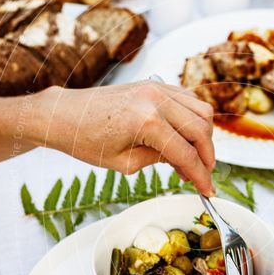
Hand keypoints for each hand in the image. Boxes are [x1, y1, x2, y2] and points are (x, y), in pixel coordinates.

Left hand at [34, 82, 215, 195]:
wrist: (65, 114)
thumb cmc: (87, 140)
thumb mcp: (125, 162)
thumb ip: (160, 161)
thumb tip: (187, 164)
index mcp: (146, 121)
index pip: (186, 153)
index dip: (200, 175)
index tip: (208, 190)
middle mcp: (156, 99)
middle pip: (201, 129)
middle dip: (207, 156)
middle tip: (202, 175)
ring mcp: (156, 87)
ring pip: (201, 110)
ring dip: (204, 136)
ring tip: (192, 157)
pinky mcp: (154, 84)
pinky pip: (188, 99)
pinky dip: (194, 118)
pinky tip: (185, 136)